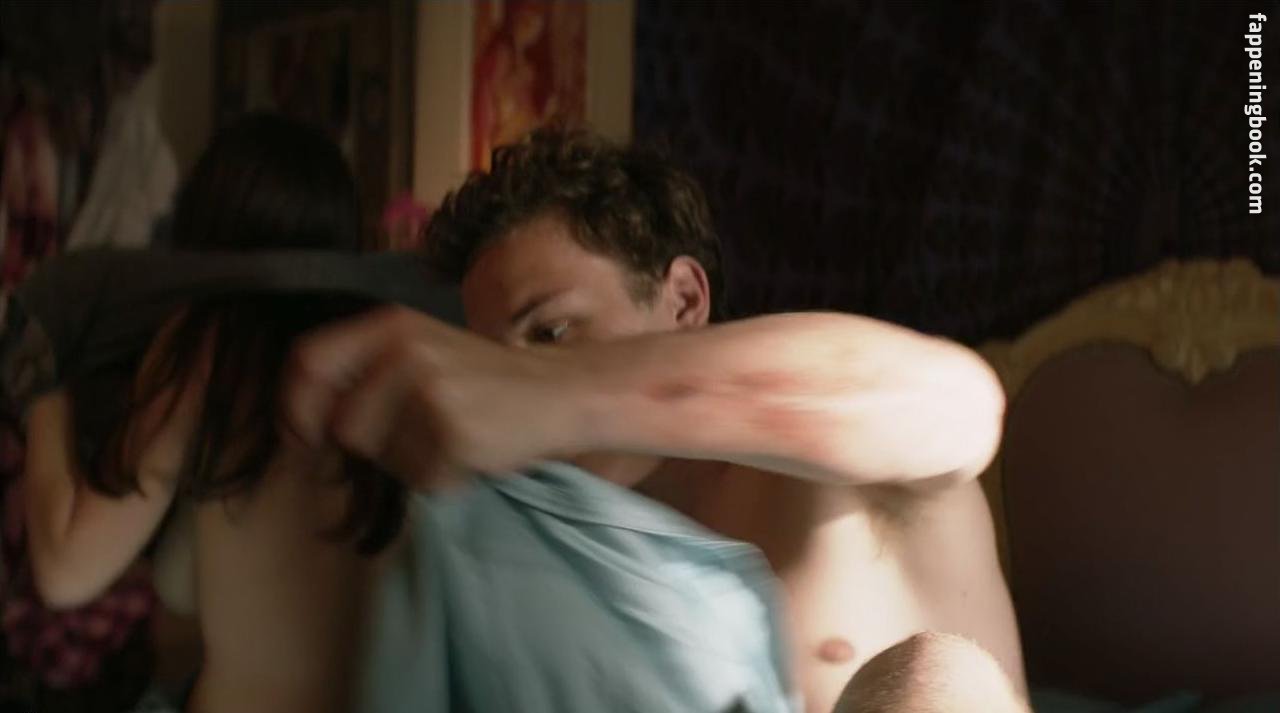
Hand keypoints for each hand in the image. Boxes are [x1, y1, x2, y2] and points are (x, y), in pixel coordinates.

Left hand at [281, 306, 578, 487]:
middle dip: (371, 444)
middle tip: (414, 436)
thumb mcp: (420, 349)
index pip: (308, 360)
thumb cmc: (483, 380)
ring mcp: (430, 393)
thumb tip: (298, 424)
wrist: (559, 393)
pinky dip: (442, 477)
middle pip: (343, 425)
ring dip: (406, 461)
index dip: (294, 405)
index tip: (302, 437)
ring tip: (446, 437)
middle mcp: (404, 353)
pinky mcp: (453, 435)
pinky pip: (419, 478)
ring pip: (378, 456)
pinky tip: (470, 451)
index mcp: (391, 326)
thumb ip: (363, 370)